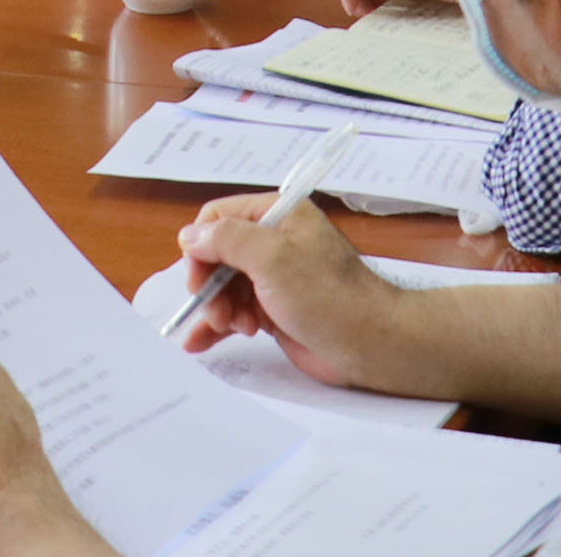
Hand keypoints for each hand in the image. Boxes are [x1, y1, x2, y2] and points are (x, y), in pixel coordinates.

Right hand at [171, 195, 416, 390]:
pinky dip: (218, 325)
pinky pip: (236, 311)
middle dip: (211, 285)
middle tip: (219, 313)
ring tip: (234, 328)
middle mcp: (275, 242)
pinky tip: (199, 342)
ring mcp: (275, 277)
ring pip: (224, 286)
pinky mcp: (275, 309)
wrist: (370, 344)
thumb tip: (190, 236)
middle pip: (218, 255)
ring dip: (218, 308)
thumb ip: (226, 240)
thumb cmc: (328, 296)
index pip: (220, 218)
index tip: (199, 278)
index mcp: (279, 215)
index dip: (202, 246)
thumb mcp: (273, 258)